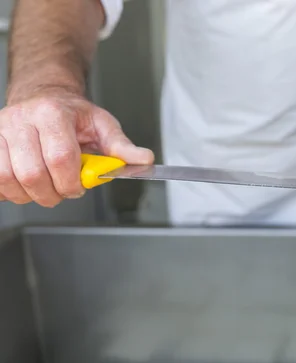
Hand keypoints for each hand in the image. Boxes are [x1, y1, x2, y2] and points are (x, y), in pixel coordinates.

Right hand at [0, 89, 153, 206]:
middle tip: (63, 190)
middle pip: (32, 173)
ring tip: (46, 188)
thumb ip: (122, 147)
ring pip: (7, 178)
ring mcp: (1, 131)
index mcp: (54, 114)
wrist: (45, 97)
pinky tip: (26, 185)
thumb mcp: (103, 125)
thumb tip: (144, 160)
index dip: (71, 181)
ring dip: (29, 195)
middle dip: (52, 193)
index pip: (60, 157)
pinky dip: (10, 191)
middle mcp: (22, 120)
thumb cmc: (74, 115)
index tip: (79, 186)